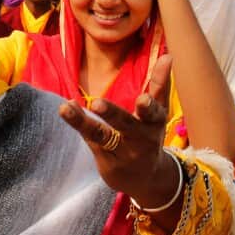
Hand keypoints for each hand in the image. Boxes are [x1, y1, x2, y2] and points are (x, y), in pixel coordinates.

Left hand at [59, 55, 177, 208]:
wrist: (147, 179)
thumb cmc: (150, 135)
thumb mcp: (159, 112)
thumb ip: (160, 84)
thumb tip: (168, 55)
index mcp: (155, 124)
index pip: (153, 114)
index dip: (149, 107)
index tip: (142, 99)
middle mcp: (140, 140)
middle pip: (125, 125)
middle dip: (112, 114)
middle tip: (97, 103)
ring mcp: (122, 154)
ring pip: (100, 135)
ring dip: (82, 122)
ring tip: (66, 108)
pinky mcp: (107, 163)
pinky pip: (90, 140)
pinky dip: (78, 124)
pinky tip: (66, 109)